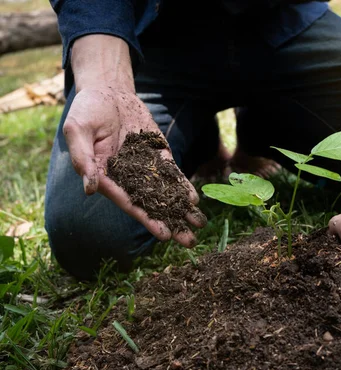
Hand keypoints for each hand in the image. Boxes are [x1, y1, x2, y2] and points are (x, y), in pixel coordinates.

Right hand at [63, 86, 204, 246]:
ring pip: (165, 193)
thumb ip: (83, 159)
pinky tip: (194, 200)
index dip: (146, 219)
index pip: (129, 202)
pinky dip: (182, 186)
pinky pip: (172, 174)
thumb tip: (89, 189)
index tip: (163, 234)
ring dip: (182, 210)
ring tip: (199, 225)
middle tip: (189, 242)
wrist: (109, 92)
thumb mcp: (77, 131)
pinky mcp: (157, 156)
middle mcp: (127, 178)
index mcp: (106, 177)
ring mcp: (145, 168)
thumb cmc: (87, 111)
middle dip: (170, 222)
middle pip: (151, 205)